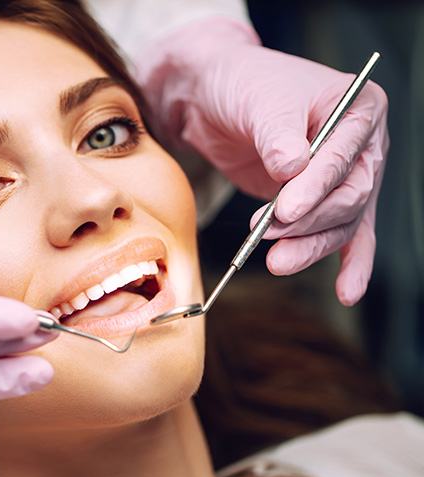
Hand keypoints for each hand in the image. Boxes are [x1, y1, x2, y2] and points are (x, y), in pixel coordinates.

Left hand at [138, 17, 387, 304]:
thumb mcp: (261, 100)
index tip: (285, 209)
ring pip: (340, 224)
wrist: (215, 96)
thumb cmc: (244, 85)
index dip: (317, 187)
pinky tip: (346, 291)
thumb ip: (278, 136)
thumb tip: (291, 170)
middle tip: (267, 232)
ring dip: (308, 246)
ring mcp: (340, 176)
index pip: (347, 157)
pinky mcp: (316, 201)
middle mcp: (360, 146)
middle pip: (349, 198)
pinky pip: (341, 236)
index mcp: (359, 109)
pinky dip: (345, 263)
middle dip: (308, 222)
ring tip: (274, 259)